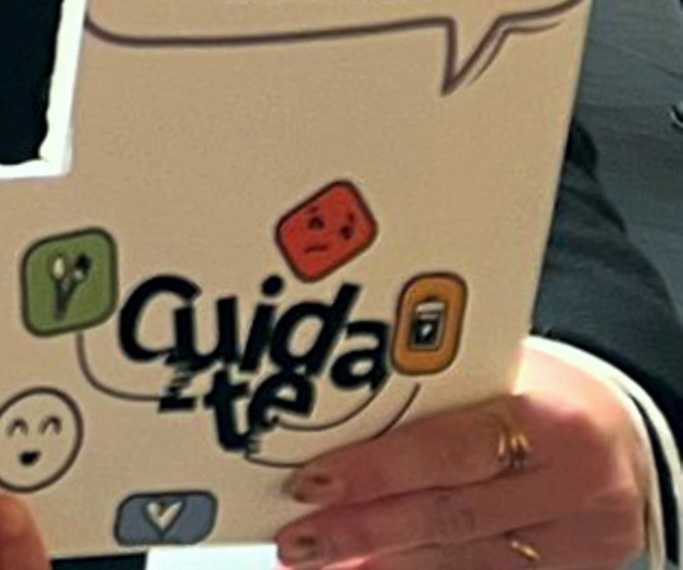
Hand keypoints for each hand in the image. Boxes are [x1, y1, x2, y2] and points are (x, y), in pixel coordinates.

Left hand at [276, 353, 650, 569]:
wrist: (628, 438)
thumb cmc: (545, 395)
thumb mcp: (503, 375)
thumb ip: (433, 397)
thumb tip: (328, 421)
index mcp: (551, 419)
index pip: (450, 449)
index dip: (376, 470)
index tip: (312, 483)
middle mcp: (573, 486)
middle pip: (451, 515)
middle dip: (364, 529)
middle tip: (299, 538)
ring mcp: (578, 541)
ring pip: (463, 559)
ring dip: (382, 564)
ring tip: (320, 562)